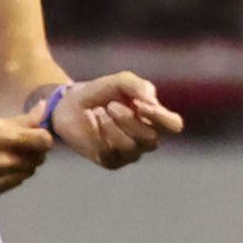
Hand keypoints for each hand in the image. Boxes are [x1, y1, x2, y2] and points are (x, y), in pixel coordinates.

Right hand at [0, 116, 53, 196]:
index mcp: (6, 137)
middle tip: (17, 146)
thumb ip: (21, 120)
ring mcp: (0, 178)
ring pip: (28, 172)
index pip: (45, 141)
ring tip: (4, 157)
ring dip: (22, 165)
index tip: (33, 136)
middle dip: (32, 152)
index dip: (42, 138)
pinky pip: (14, 183)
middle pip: (38, 158)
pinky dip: (11, 176)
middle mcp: (7, 160)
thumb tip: (44, 109)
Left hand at [48, 72, 182, 171]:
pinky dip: (98, 135)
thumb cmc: (101, 92)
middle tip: (110, 105)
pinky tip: (91, 123)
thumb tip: (151, 103)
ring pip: (130, 147)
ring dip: (111, 126)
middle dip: (128, 119)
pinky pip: (110, 153)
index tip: (140, 105)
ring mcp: (130, 153)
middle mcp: (147, 140)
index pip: (173, 125)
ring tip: (98, 112)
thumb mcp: (121, 81)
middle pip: (150, 138)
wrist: (69, 103)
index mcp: (155, 119)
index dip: (161, 117)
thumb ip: (139, 87)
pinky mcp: (111, 161)